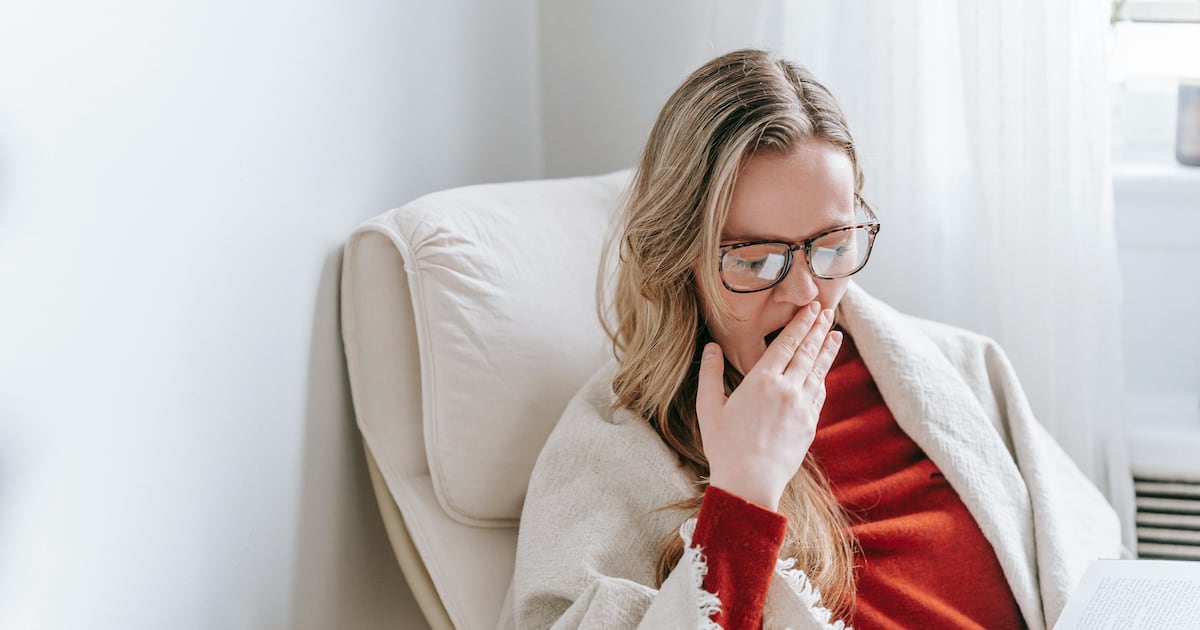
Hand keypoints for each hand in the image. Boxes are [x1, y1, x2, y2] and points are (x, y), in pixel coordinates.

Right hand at [697, 302, 842, 510]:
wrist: (750, 482)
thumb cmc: (724, 446)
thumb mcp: (709, 407)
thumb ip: (710, 373)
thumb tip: (711, 346)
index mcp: (760, 380)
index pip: (786, 343)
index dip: (801, 323)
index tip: (812, 308)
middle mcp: (786, 389)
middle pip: (806, 352)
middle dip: (818, 329)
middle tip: (828, 311)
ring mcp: (801, 407)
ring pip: (818, 371)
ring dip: (827, 350)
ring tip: (835, 334)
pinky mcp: (810, 425)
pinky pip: (819, 395)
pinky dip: (822, 378)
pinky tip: (823, 371)